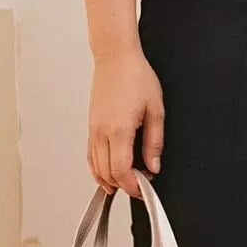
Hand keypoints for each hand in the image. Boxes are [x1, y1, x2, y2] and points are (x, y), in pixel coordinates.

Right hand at [88, 45, 164, 193]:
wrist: (115, 57)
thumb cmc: (135, 77)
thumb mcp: (155, 110)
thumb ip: (154, 142)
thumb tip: (153, 165)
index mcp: (118, 130)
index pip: (121, 171)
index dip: (133, 186)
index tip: (145, 188)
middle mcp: (101, 132)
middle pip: (107, 173)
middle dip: (124, 185)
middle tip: (142, 184)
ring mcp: (93, 130)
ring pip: (96, 167)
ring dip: (111, 180)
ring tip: (129, 181)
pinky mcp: (90, 127)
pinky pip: (90, 156)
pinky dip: (99, 169)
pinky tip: (109, 174)